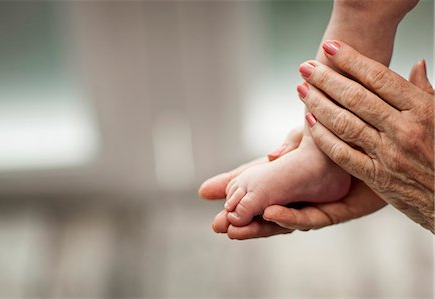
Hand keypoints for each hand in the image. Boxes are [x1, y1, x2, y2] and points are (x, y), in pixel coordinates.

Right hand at [201, 128, 385, 239]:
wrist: (371, 128)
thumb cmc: (341, 128)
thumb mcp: (310, 133)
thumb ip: (289, 146)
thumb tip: (271, 158)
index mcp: (285, 170)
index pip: (251, 180)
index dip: (230, 186)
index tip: (204, 192)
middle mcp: (296, 189)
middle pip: (260, 208)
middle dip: (238, 217)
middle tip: (215, 225)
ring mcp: (313, 200)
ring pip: (281, 220)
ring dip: (257, 226)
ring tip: (233, 228)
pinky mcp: (337, 209)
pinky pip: (312, 217)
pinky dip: (290, 216)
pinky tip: (271, 213)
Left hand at [299, 40, 433, 231]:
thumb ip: (427, 92)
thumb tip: (417, 64)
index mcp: (422, 110)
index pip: (380, 78)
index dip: (352, 60)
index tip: (332, 48)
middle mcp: (404, 130)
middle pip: (356, 98)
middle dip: (327, 79)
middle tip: (306, 68)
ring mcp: (388, 154)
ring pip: (344, 123)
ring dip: (319, 104)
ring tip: (302, 89)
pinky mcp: (376, 176)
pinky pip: (342, 153)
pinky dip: (323, 137)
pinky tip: (309, 122)